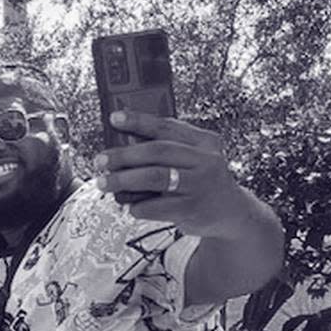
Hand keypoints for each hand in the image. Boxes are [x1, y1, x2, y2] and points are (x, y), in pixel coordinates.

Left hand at [93, 110, 254, 237]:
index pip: (167, 126)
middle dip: (124, 155)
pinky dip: (138, 206)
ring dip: (124, 180)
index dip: (139, 121)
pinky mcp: (192, 209)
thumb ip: (167, 148)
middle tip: (101, 160)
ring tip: (104, 182)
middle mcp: (205, 160)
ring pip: (155, 177)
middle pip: (158, 151)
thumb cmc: (202, 182)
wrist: (230, 213)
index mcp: (204, 142)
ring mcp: (199, 185)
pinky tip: (130, 206)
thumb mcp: (193, 158)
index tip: (115, 118)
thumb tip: (125, 141)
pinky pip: (156, 206)